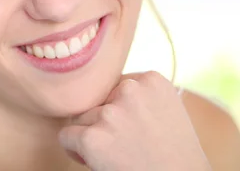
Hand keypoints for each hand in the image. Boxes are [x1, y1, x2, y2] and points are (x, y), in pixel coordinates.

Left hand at [58, 71, 210, 170]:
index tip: (133, 127)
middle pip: (95, 99)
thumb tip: (98, 85)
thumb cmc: (173, 155)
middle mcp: (130, 91)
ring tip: (117, 152)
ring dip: (92, 135)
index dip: (117, 108)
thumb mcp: (165, 110)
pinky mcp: (92, 138)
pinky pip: (66, 137)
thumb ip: (137, 94)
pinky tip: (98, 160)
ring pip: (80, 117)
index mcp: (151, 79)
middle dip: (103, 121)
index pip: (113, 85)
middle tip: (125, 143)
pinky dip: (75, 150)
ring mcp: (110, 113)